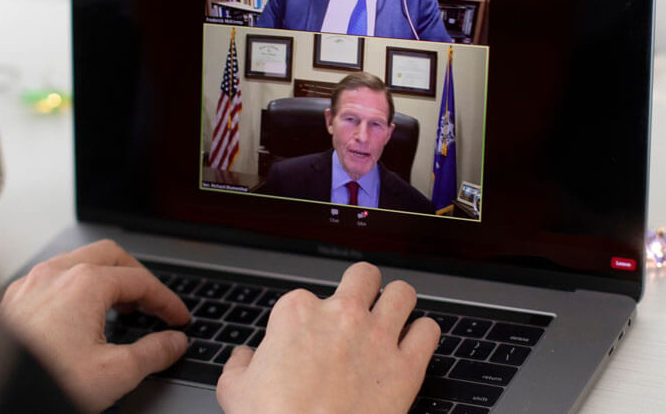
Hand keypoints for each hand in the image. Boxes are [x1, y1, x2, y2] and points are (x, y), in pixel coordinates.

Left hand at [0, 240, 189, 412]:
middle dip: (137, 277)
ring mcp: (30, 283)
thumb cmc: (44, 380)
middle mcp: (55, 274)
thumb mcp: (113, 374)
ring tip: (119, 308)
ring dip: (105, 280)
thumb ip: (152, 354)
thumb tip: (173, 344)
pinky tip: (78, 316)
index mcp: (85, 283)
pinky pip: (52, 279)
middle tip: (152, 303)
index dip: (166, 300)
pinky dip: (75, 289)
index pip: (140, 281)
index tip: (178, 319)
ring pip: (78, 262)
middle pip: (110, 256)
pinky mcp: (13, 300)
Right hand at [216, 262, 440, 413]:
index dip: (310, 318)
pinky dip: (423, 334)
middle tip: (359, 308)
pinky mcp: (407, 366)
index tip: (310, 338)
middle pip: (364, 276)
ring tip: (392, 318)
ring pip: (403, 293)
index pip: (307, 296)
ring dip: (398, 303)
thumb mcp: (236, 390)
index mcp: (297, 313)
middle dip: (363, 289)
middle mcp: (341, 315)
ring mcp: (378, 337)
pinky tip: (414, 344)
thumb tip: (244, 357)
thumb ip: (241, 364)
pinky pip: (429, 331)